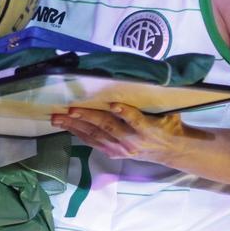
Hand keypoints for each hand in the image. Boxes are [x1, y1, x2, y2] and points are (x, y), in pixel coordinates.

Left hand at [52, 103, 187, 163]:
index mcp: (149, 128)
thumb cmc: (168, 125)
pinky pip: (93, 142)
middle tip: (70, 109)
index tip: (114, 104)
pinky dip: (79, 133)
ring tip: (58, 118)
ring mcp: (122, 148)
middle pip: (108, 127)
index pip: (136, 119)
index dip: (125, 112)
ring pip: (95, 135)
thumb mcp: (168, 112)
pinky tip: (66, 126)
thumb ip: (155, 101)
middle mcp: (133, 140)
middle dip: (87, 117)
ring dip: (75, 126)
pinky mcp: (114, 153)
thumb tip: (150, 77)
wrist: (171, 151)